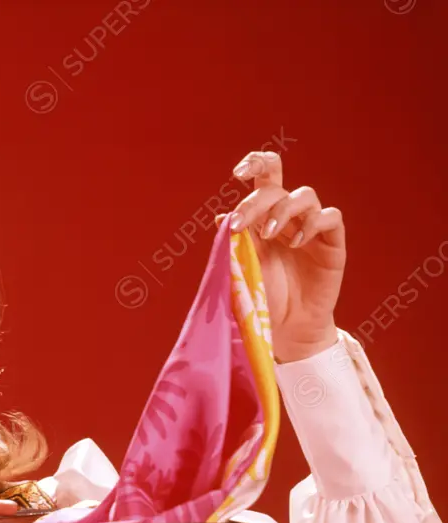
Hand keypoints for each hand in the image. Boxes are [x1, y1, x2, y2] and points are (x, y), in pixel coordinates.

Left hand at [217, 151, 345, 362]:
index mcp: (262, 216)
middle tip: (240, 224)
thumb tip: (219, 217)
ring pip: (305, 195)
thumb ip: (233, 243)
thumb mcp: (241, 269)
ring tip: (269, 235)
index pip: (264, 176)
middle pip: (277, 186)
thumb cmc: (261, 297)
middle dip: (256, 199)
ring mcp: (311, 227)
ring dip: (283, 210)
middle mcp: (287, 216)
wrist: (286, 327)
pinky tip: (296, 242)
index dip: (254, 164)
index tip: (236, 174)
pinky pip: (331, 217)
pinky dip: (313, 223)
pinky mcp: (332, 242)